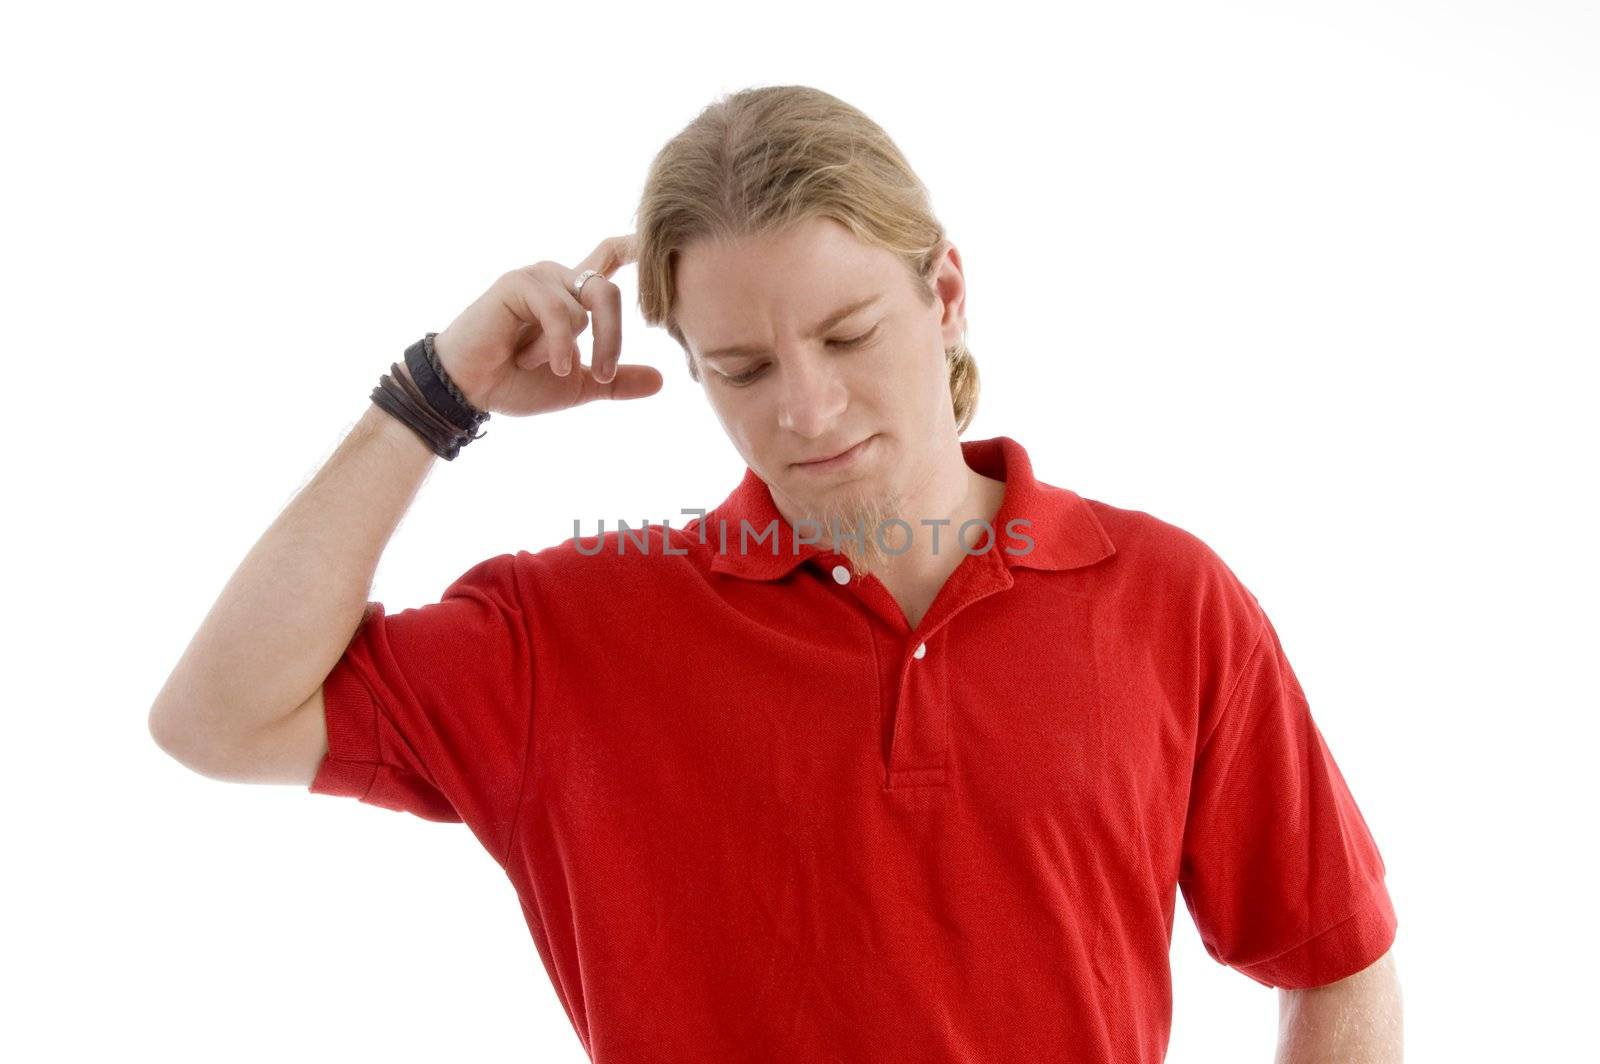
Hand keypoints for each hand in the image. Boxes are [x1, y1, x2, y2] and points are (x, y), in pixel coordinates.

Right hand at [429, 234, 662, 415]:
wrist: (470, 390)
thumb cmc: (517, 382)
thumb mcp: (578, 386)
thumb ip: (616, 381)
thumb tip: (661, 381)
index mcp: (573, 297)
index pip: (610, 257)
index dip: (635, 246)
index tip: (658, 241)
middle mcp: (559, 279)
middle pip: (609, 291)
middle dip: (613, 338)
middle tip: (604, 374)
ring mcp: (539, 278)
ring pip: (588, 304)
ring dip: (572, 348)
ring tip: (540, 364)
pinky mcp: (519, 283)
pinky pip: (560, 312)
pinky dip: (556, 344)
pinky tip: (535, 361)